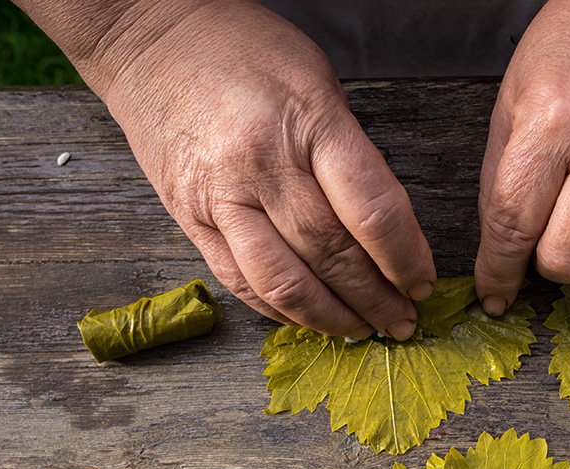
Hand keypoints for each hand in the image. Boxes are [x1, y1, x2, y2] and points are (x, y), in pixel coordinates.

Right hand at [20, 0, 435, 338]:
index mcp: (307, 125)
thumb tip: (384, 223)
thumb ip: (349, 151)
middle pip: (332, 255)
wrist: (146, 36)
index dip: (405, 258)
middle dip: (377, 299)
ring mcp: (221, 199)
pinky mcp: (189, 219)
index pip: (372, 211)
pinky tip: (308, 320)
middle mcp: (262, 168)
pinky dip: (279, 310)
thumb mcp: (316, 81)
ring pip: (284, 283)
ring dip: (331, 318)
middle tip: (404, 323)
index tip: (423, 282)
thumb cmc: (240, 47)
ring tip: (362, 332)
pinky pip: (239, 282)